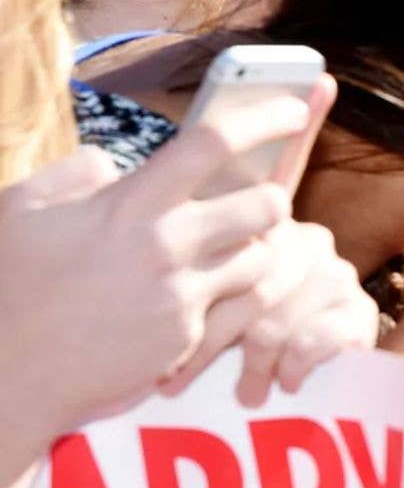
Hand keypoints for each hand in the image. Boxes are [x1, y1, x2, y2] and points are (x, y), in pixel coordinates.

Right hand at [0, 85, 326, 443]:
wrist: (6, 376)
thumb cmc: (10, 287)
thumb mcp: (21, 210)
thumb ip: (76, 173)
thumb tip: (113, 164)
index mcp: (129, 204)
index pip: (214, 143)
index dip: (264, 118)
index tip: (291, 110)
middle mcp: (166, 247)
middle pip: (268, 204)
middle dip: (270, 198)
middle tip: (254, 201)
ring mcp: (181, 296)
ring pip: (260, 258)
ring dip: (251, 249)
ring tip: (220, 251)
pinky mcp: (187, 339)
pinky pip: (233, 307)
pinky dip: (222, 296)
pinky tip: (187, 297)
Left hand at [160, 221, 377, 406]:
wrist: (314, 374)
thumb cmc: (237, 339)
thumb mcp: (205, 306)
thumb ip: (184, 282)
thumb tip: (117, 253)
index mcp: (266, 229)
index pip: (223, 260)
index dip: (188, 310)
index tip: (156, 354)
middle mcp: (307, 242)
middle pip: (245, 292)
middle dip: (208, 344)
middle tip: (176, 385)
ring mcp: (337, 275)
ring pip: (276, 321)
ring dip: (254, 364)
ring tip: (243, 393)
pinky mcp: (360, 312)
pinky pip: (320, 338)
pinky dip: (296, 364)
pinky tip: (286, 382)